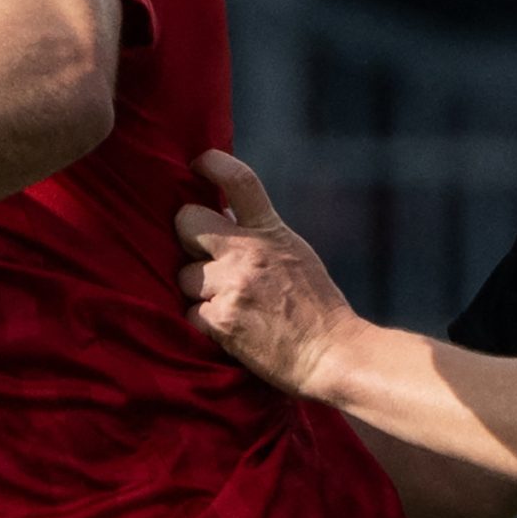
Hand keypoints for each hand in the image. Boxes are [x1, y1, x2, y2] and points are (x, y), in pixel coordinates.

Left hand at [175, 149, 365, 398]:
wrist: (332, 354)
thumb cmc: (316, 307)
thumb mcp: (294, 255)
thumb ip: (260, 234)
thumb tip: (226, 215)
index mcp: (271, 231)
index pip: (239, 180)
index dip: (212, 163)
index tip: (198, 163)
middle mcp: (248, 252)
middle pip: (186, 221)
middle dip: (187, 238)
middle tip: (203, 256)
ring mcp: (232, 285)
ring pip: (184, 276)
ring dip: (199, 291)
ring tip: (231, 304)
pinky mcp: (221, 320)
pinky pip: (191, 313)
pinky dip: (206, 323)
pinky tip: (231, 329)